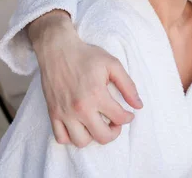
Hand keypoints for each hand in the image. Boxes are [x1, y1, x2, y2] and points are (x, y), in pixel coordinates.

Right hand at [28, 10, 142, 147]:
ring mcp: (64, 112)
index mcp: (96, 94)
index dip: (128, 117)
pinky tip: (80, 126)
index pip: (119, 118)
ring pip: (81, 142)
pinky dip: (71, 137)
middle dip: (114, 132)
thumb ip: (128, 85)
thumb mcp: (112, 64)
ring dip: (93, 136)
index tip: (129, 114)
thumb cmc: (86, 55)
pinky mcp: (53, 113)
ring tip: (97, 124)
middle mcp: (80, 107)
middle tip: (115, 122)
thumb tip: (139, 105)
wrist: (57, 49)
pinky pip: (61, 138)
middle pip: (102, 136)